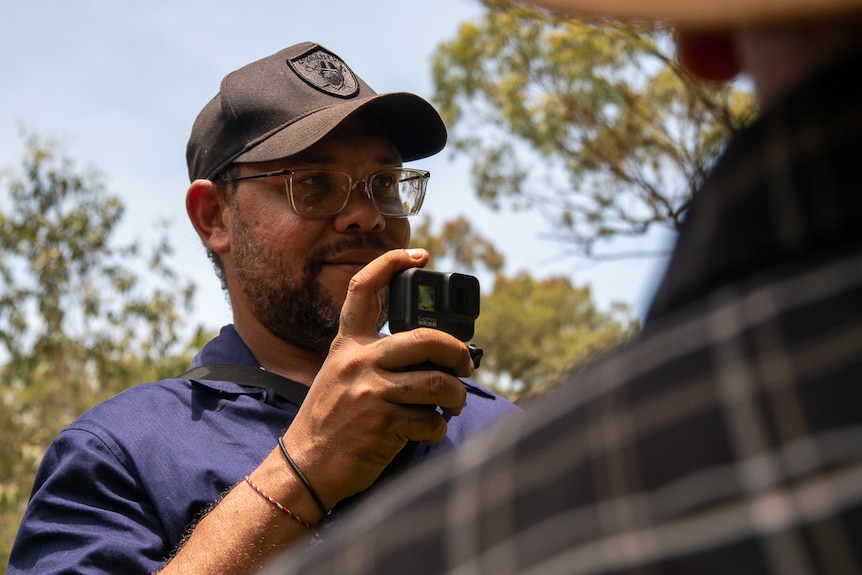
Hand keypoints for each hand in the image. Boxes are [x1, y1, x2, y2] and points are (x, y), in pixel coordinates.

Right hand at [281, 248, 473, 508]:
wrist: (305, 466)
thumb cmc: (330, 421)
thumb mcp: (340, 376)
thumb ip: (375, 359)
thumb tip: (429, 357)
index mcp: (347, 345)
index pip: (364, 290)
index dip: (392, 263)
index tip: (419, 255)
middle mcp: (358, 361)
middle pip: (425, 338)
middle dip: (456, 352)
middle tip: (465, 365)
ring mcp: (370, 390)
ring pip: (438, 383)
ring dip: (456, 396)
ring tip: (453, 404)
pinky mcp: (383, 421)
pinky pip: (430, 419)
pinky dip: (438, 429)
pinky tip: (429, 432)